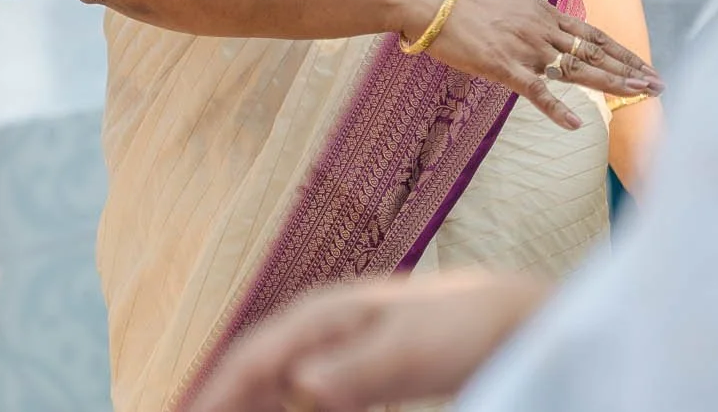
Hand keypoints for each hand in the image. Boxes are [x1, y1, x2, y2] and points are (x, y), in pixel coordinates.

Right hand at [187, 270, 550, 411]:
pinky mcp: (347, 370)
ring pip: (270, 387)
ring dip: (247, 409)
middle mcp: (316, 328)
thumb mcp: (410, 352)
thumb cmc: (459, 327)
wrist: (503, 318)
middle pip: (251, 374)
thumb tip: (301, 385)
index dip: (214, 396)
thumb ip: (355, 368)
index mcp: (321, 315)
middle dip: (220, 404)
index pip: (251, 359)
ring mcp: (331, 348)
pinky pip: (297, 397)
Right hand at [414, 0, 659, 130]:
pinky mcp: (505, 67)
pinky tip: (577, 124)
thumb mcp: (508, 4)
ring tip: (638, 96)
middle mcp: (542, 28)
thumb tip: (547, 33)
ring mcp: (526, 48)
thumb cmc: (462, 3)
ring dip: (611, 85)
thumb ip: (532, 20)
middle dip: (630, 70)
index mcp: (544, 11)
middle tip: (659, 85)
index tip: (645, 65)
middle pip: (596, 52)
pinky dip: (558, 110)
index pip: (594, 35)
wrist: (430, 2)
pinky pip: (538, 92)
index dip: (623, 52)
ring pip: (578, 70)